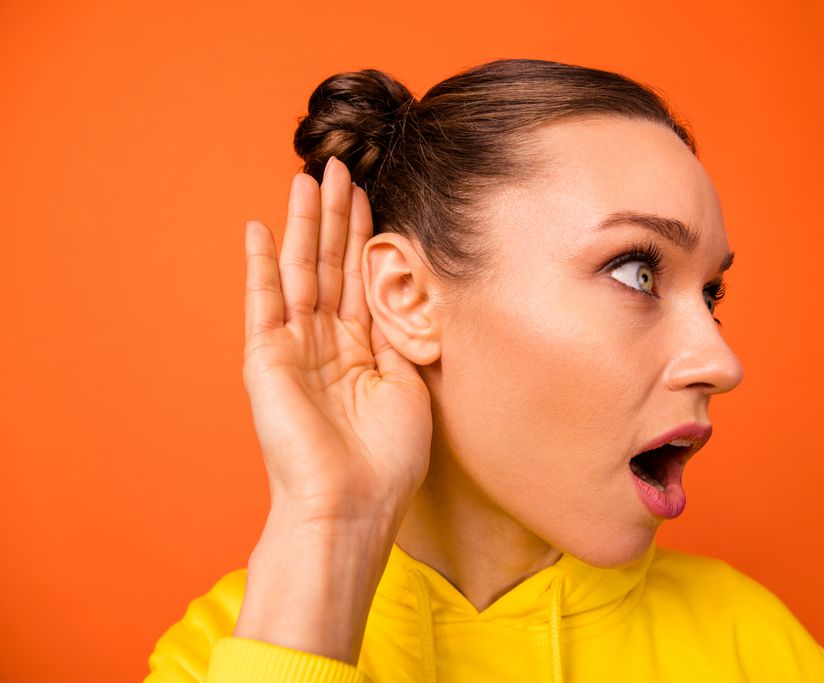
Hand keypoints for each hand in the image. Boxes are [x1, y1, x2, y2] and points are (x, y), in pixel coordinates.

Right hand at [242, 157, 432, 527]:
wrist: (351, 505)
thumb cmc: (387, 461)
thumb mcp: (408, 387)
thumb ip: (400, 338)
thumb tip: (406, 296)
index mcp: (361, 353)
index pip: (362, 280)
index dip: (367, 238)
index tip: (373, 194)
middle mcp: (325, 345)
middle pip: (330, 266)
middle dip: (337, 218)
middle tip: (341, 166)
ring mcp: (293, 349)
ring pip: (300, 272)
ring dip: (305, 225)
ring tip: (310, 177)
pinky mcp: (265, 359)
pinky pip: (262, 302)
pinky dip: (258, 265)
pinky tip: (258, 228)